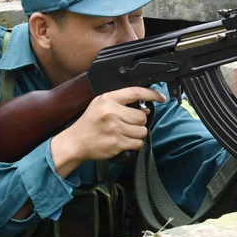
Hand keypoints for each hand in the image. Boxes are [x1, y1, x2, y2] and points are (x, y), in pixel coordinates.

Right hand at [50, 85, 164, 175]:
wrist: (75, 142)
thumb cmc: (89, 123)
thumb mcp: (101, 105)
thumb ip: (122, 103)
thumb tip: (146, 110)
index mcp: (108, 99)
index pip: (136, 92)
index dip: (152, 94)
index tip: (161, 97)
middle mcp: (112, 112)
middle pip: (141, 116)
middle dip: (139, 122)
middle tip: (128, 124)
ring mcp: (115, 128)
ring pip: (142, 131)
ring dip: (137, 134)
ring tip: (125, 133)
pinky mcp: (117, 143)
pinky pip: (137, 143)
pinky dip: (134, 144)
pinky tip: (124, 141)